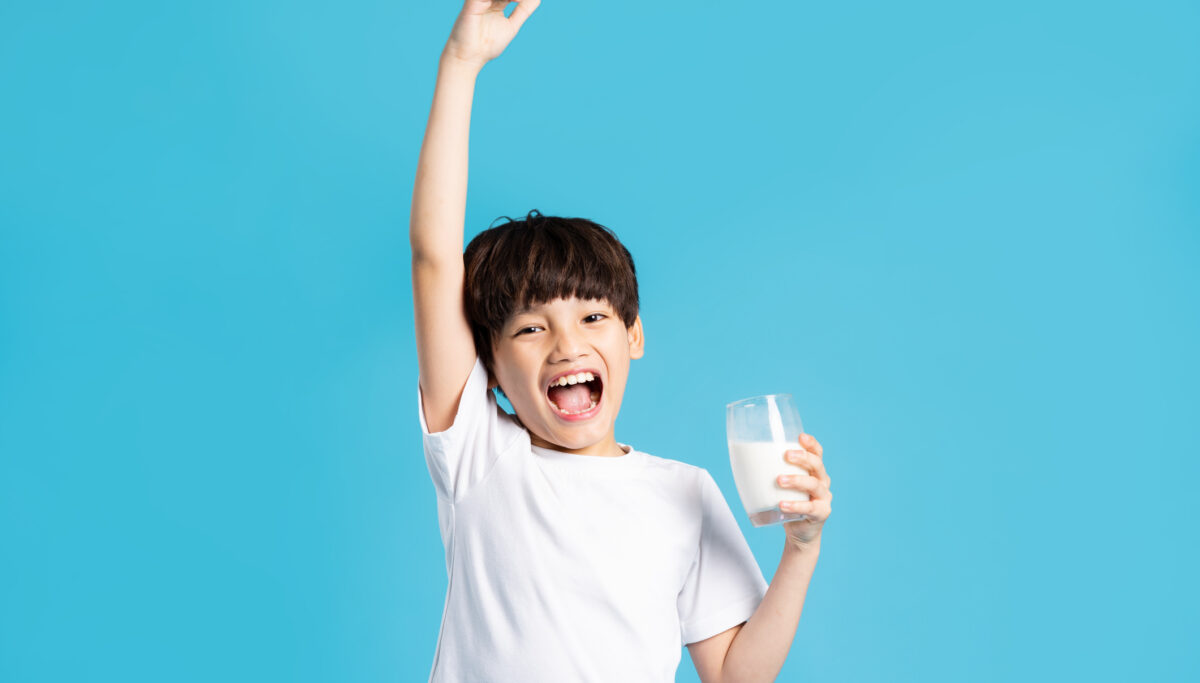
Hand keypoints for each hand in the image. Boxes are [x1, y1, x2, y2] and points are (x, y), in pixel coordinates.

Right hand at [443, 0, 540, 69]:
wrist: (470, 57)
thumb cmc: (488, 45)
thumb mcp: (512, 26)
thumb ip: (523, 11)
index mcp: (496, 4)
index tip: (533, 0)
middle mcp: (487, 0)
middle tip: (525, 0)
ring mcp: (480, 0)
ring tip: (520, 0)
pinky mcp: (472, 2)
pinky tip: (514, 0)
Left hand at [776, 433, 831, 549]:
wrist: (799, 533)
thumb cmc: (787, 503)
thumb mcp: (780, 487)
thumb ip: (768, 473)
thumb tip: (738, 459)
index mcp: (814, 471)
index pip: (817, 453)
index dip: (811, 444)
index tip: (800, 437)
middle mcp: (822, 482)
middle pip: (817, 465)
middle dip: (802, 458)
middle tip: (786, 455)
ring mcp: (823, 498)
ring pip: (813, 485)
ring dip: (796, 480)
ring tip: (779, 480)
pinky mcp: (821, 514)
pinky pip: (810, 508)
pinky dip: (795, 506)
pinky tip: (782, 505)